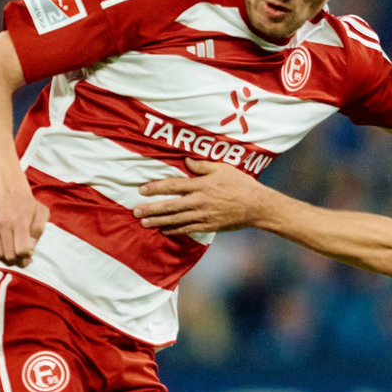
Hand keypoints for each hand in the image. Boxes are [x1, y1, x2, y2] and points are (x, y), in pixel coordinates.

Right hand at [0, 188, 48, 267]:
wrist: (7, 191)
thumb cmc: (27, 205)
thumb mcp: (41, 213)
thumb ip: (38, 232)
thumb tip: (30, 250)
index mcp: (20, 221)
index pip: (21, 250)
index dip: (26, 257)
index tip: (28, 255)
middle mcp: (3, 223)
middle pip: (9, 256)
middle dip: (17, 260)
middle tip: (21, 257)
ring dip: (5, 258)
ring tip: (12, 252)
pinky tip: (2, 248)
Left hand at [135, 159, 266, 234]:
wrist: (256, 206)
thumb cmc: (240, 184)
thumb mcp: (223, 169)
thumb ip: (203, 166)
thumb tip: (186, 161)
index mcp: (201, 185)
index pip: (173, 185)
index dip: (156, 187)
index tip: (141, 190)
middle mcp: (199, 201)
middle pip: (170, 206)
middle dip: (151, 209)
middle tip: (135, 211)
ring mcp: (203, 216)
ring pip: (176, 220)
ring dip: (158, 221)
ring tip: (143, 223)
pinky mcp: (208, 226)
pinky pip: (187, 229)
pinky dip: (174, 230)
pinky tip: (164, 231)